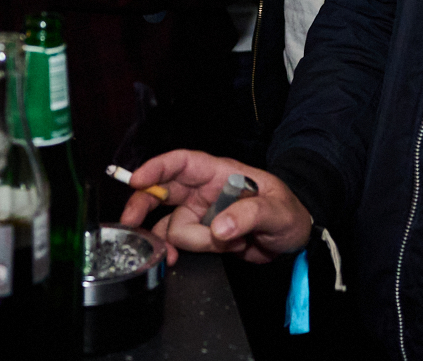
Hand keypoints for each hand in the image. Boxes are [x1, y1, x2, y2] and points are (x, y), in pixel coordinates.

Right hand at [116, 150, 312, 265]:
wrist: (292, 239)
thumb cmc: (288, 212)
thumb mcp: (276, 211)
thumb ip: (249, 216)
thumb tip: (218, 229)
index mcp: (220, 174)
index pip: (183, 163)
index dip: (157, 168)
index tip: (137, 180)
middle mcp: (204, 191)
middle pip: (162, 191)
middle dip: (143, 204)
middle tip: (130, 223)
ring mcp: (199, 214)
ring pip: (172, 226)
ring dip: (190, 241)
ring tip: (225, 246)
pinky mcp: (199, 235)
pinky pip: (175, 243)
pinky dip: (175, 252)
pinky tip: (179, 259)